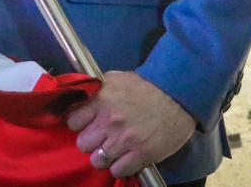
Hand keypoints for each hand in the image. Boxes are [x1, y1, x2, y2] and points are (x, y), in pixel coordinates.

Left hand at [67, 71, 194, 178]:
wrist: (177, 94)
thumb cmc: (146, 86)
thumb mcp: (115, 79)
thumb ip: (97, 91)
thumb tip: (81, 100)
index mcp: (101, 100)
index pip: (72, 122)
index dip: (79, 124)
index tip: (87, 124)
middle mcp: (109, 121)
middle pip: (82, 144)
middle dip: (91, 142)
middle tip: (102, 138)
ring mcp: (125, 140)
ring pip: (97, 161)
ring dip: (105, 157)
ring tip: (115, 150)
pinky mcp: (141, 154)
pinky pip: (118, 171)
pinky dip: (121, 167)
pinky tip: (127, 158)